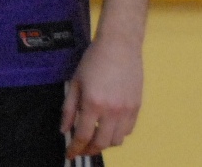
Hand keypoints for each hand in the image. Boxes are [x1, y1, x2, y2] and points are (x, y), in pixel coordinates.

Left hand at [62, 37, 142, 157]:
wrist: (119, 47)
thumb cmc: (93, 61)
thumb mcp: (75, 83)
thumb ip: (68, 109)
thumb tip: (64, 130)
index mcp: (93, 103)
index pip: (83, 135)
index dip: (75, 148)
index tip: (70, 154)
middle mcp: (112, 110)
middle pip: (102, 143)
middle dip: (90, 150)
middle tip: (81, 150)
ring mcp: (127, 110)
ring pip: (117, 140)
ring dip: (104, 143)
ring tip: (94, 139)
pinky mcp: (137, 107)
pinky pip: (128, 130)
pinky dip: (117, 134)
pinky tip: (108, 128)